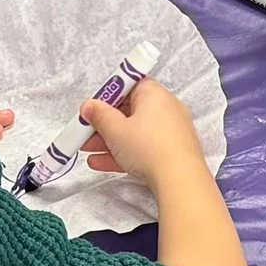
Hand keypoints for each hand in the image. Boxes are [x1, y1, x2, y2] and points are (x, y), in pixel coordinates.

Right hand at [80, 77, 208, 188]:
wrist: (180, 179)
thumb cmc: (148, 146)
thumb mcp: (115, 129)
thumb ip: (99, 116)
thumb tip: (89, 106)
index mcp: (154, 93)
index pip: (128, 85)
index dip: (108, 97)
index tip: (92, 109)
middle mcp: (166, 108)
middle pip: (129, 111)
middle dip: (104, 124)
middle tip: (85, 133)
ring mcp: (171, 131)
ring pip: (135, 132)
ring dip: (109, 141)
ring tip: (87, 151)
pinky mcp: (172, 152)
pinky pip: (144, 148)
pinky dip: (124, 153)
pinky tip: (100, 163)